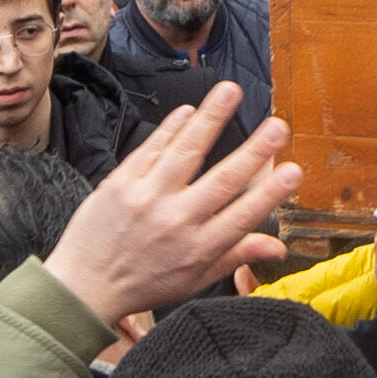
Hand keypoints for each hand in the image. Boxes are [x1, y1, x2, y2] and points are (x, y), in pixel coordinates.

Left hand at [49, 86, 299, 327]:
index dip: (270, 194)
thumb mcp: (194, 280)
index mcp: (197, 250)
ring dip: (210, 119)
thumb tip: (278, 248)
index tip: (293, 171)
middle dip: (253, 152)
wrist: (83, 286)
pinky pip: (150, 149)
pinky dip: (170, 128)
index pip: (242, 218)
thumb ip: (235, 257)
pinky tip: (189, 110)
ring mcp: (146, 200)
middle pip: (221, 181)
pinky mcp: (120, 183)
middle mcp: (175, 223)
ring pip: (185, 153)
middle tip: (277, 126)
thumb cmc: (144, 284)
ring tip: (231, 91)